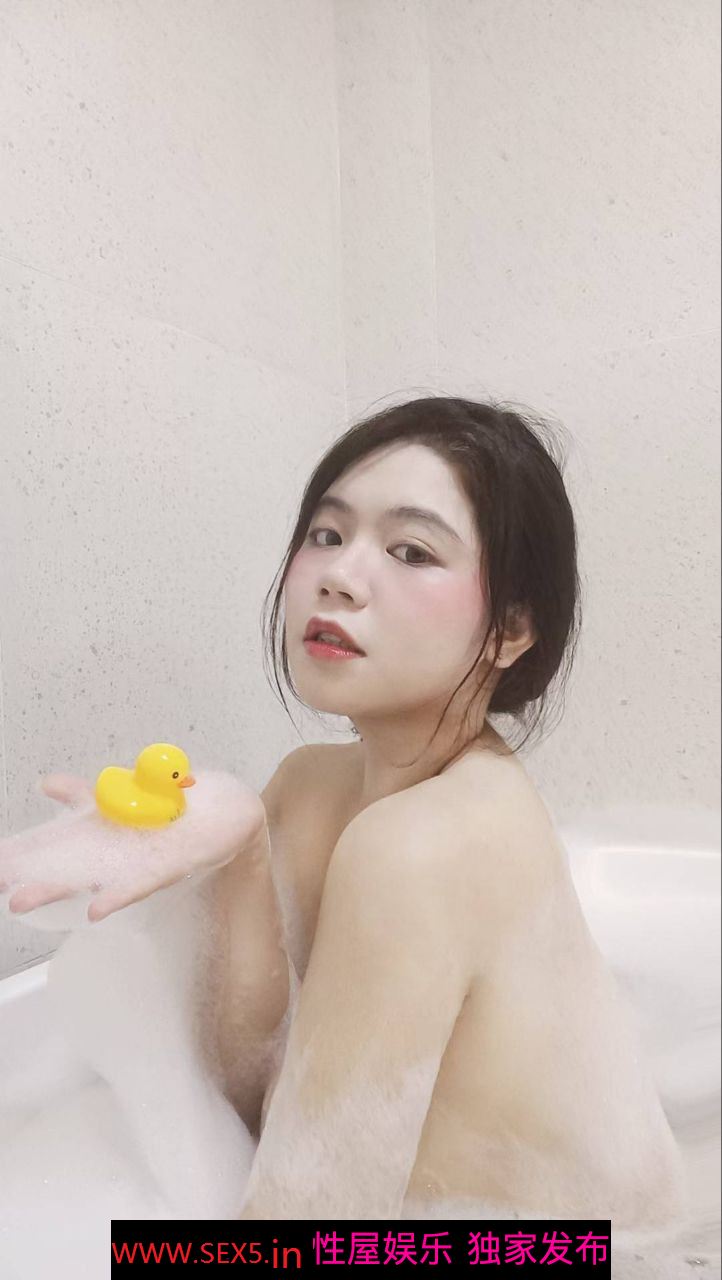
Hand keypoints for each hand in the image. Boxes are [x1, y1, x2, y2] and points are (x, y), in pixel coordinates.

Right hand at [0, 769, 266, 923]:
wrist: (225, 812)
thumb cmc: (170, 810)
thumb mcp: (118, 799)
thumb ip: (79, 796)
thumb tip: (45, 783)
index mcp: (95, 841)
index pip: (46, 849)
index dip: (16, 856)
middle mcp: (110, 858)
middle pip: (60, 873)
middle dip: (25, 881)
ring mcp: (136, 866)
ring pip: (89, 883)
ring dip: (55, 892)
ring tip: (19, 900)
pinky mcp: (169, 867)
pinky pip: (140, 886)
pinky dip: (118, 895)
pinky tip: (96, 909)